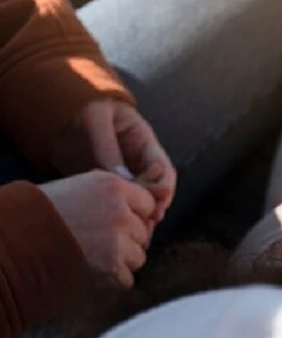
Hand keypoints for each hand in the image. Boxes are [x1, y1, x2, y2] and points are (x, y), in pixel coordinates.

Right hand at [40, 171, 155, 286]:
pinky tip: (89, 269)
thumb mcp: (78, 188)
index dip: (133, 215)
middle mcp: (120, 211)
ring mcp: (118, 239)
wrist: (15, 238)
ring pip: (138, 256)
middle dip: (126, 240)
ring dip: (121, 261)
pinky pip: (127, 278)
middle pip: (143, 233)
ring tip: (91, 255)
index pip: (147, 203)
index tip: (115, 222)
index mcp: (112, 185)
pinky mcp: (112, 266)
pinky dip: (111, 280)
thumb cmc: (40, 213)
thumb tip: (143, 213)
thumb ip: (110, 196)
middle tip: (96, 241)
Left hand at [51, 99, 176, 223]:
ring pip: (141, 199)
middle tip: (148, 223)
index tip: (158, 200)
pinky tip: (118, 226)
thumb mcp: (96, 119)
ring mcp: (126, 174)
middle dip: (155, 207)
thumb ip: (108, 147)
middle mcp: (139, 161)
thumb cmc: (83, 106)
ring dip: (141, 215)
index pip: (163, 168)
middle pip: (157, 189)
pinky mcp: (110, 184)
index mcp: (144, 142)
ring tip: (137, 231)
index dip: (164, 186)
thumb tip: (121, 178)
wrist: (61, 109)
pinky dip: (122, 215)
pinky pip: (121, 202)